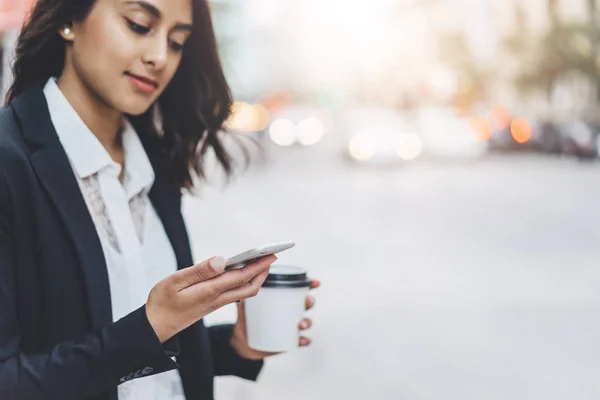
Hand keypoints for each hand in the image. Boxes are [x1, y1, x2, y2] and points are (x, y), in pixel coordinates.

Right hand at [146, 255, 276, 342]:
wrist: (153, 328)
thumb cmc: (161, 303)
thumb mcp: (175, 282)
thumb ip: (199, 271)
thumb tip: (222, 260)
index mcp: (210, 292)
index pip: (241, 277)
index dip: (258, 266)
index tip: (270, 254)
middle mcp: (216, 300)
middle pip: (249, 287)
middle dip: (262, 272)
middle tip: (272, 256)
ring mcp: (214, 304)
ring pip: (243, 292)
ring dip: (254, 277)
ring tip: (260, 261)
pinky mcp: (211, 306)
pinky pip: (234, 294)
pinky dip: (243, 282)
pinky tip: (241, 273)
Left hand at [230, 279, 320, 359]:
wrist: (244, 342)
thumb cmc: (248, 319)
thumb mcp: (245, 307)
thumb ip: (244, 296)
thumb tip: (243, 285)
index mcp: (283, 299)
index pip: (299, 289)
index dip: (310, 284)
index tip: (315, 283)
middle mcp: (291, 312)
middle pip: (306, 304)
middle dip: (310, 301)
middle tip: (307, 301)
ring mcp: (292, 327)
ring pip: (306, 322)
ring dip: (307, 322)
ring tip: (300, 324)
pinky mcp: (290, 341)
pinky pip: (302, 340)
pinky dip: (305, 340)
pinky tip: (302, 340)